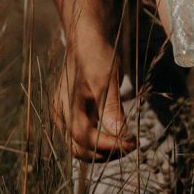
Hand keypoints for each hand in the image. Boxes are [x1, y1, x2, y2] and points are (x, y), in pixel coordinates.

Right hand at [51, 40, 136, 160]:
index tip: (131, 143)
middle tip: (131, 146)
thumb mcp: (107, 80)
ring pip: (79, 146)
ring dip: (102, 150)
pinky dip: (98, 141)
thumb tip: (119, 134)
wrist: (87, 40)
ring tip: (125, 143)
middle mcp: (61, 114)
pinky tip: (116, 134)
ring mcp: (64, 115)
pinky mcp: (71, 113)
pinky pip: (81, 136)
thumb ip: (111, 108)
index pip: (84, 138)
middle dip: (105, 153)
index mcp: (67, 105)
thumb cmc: (96, 56)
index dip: (107, 145)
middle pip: (78, 148)